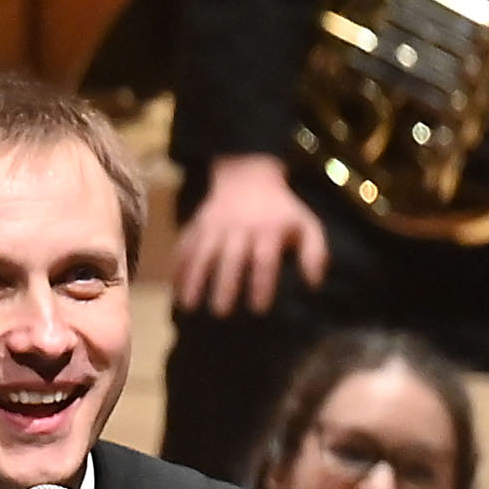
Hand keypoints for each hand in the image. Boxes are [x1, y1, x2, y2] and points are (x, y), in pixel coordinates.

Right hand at [175, 151, 330, 317]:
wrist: (248, 177)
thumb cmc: (281, 211)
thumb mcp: (306, 224)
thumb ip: (315, 253)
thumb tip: (314, 284)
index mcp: (268, 229)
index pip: (265, 258)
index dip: (262, 282)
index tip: (259, 308)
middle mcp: (239, 227)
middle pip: (231, 256)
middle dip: (225, 284)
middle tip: (221, 312)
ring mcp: (214, 225)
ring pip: (202, 251)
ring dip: (194, 277)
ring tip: (188, 305)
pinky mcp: (197, 224)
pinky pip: (184, 244)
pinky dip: (177, 266)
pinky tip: (173, 288)